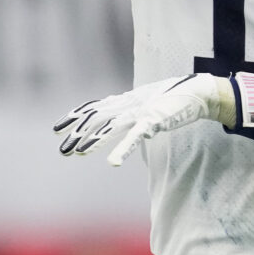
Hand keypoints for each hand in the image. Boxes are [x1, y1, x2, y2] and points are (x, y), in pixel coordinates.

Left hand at [52, 75, 234, 164]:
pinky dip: (123, 149)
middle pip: (96, 118)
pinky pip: (134, 136)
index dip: (74, 117)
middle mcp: (127, 104)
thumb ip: (130, 109)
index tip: (57, 129)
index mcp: (124, 101)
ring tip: (77, 154)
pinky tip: (113, 162)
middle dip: (77, 134)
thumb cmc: (171, 98)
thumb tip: (116, 117)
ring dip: (92, 141)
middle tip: (62, 150)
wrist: (196, 91)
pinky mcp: (152, 120)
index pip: (93, 108)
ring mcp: (139, 111)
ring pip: (109, 126)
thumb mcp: (144, 103)